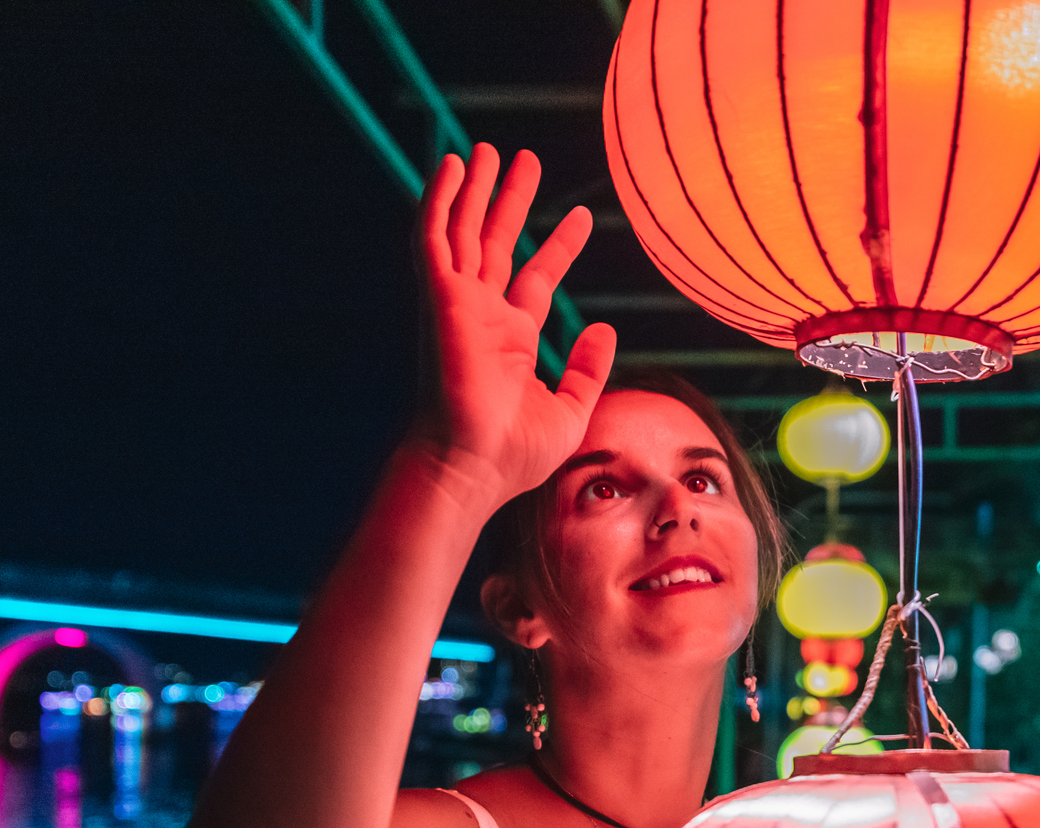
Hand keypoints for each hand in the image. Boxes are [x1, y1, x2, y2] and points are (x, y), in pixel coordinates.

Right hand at [411, 144, 616, 507]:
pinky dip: (439, 200)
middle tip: (526, 160)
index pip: (537, 278)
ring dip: (474, 189)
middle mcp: (483, 317)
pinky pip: (435, 237)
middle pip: (497, 243)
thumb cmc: (514, 454)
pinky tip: (450, 164)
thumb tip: (604, 329)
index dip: (560, 246)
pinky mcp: (439, 298)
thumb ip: (588, 369)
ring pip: (465, 231)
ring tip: (487, 148)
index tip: (581, 216)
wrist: (472, 465)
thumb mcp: (570, 409)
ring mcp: (458, 305)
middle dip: (511, 201)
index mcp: (512, 340)